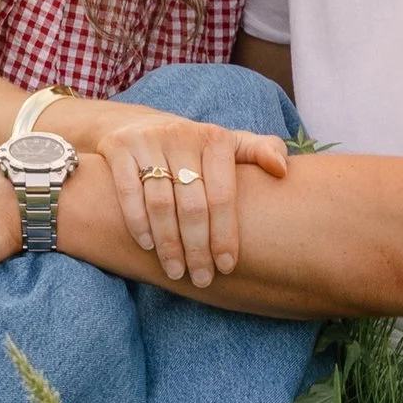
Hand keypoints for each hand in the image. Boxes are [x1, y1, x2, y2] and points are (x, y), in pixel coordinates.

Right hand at [90, 99, 288, 284]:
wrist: (137, 124)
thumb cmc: (194, 148)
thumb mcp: (228, 144)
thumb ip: (260, 151)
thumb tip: (283, 170)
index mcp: (215, 138)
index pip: (223, 196)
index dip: (225, 235)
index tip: (227, 267)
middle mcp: (182, 135)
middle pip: (192, 205)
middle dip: (197, 248)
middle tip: (201, 278)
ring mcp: (148, 140)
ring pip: (160, 203)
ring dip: (168, 244)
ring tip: (176, 271)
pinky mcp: (119, 147)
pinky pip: (128, 192)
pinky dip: (138, 222)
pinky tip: (148, 246)